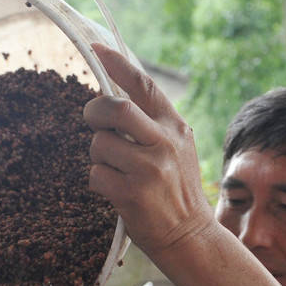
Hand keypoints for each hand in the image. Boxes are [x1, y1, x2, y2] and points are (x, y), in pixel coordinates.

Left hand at [84, 44, 214, 257]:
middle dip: (94, 112)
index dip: (118, 63)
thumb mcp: (176, 149)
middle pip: (114, 108)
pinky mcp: (133, 193)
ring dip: (99, 158)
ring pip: (99, 144)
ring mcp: (149, 168)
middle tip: (94, 123)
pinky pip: (95, 175)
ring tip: (119, 172)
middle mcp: (164, 143)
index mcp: (175, 127)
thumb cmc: (176, 190)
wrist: (191, 237)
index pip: (144, 86)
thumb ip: (151, 125)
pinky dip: (100, 183)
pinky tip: (118, 192)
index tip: (96, 48)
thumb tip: (110, 99)